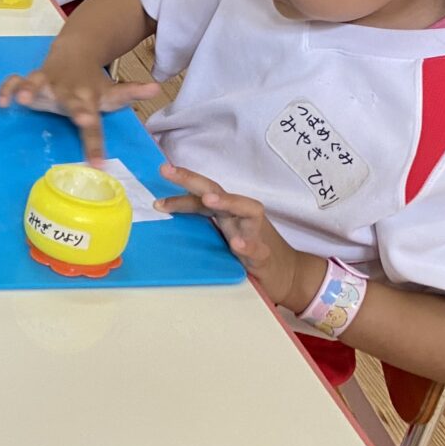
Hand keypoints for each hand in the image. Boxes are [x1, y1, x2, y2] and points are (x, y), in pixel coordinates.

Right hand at [0, 57, 159, 162]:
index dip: (95, 143)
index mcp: (87, 99)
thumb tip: (158, 88)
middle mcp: (68, 90)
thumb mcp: (111, 92)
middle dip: (74, 110)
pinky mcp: (31, 79)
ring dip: (30, 89)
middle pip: (70, 101)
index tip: (97, 165)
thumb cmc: (91, 83)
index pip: (94, 124)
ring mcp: (48, 82)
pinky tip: (2, 103)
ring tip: (24, 99)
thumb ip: (130, 93)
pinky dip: (7, 89)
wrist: (74, 52)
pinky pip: (14, 82)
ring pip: (37, 83)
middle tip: (80, 119)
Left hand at [157, 164, 321, 308]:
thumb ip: (203, 224)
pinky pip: (258, 248)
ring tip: (208, 200)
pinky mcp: (265, 256)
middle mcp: (241, 217)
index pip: (201, 197)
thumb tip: (166, 213)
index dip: (179, 195)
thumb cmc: (250, 250)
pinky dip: (248, 244)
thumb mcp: (223, 235)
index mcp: (227, 213)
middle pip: (218, 191)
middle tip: (167, 170)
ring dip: (227, 202)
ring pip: (247, 210)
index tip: (155, 200)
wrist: (289, 274)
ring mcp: (256, 233)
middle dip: (192, 179)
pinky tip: (237, 244)